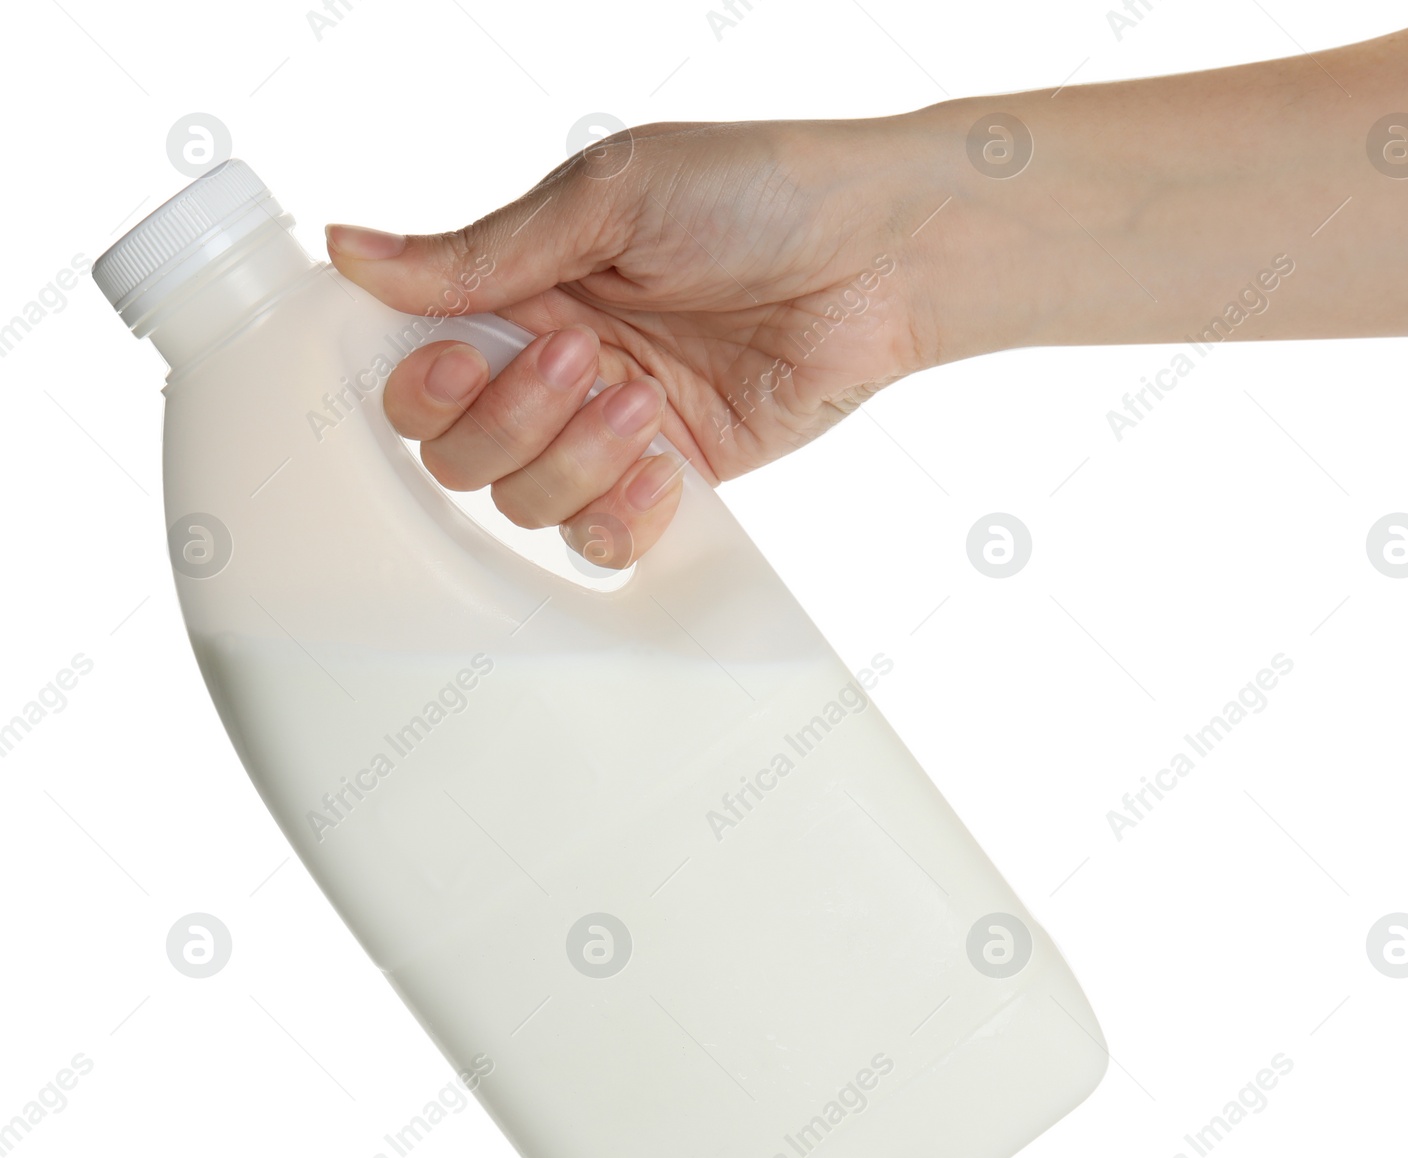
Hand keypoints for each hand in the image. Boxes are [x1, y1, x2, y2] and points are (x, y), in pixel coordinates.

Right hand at [327, 118, 936, 565]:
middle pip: (460, 453)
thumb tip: (349, 251)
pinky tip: (665, 466)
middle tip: (585, 359)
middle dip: (510, 420)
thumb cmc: (759, 192)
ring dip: (576, 459)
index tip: (461, 359)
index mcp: (525, 288)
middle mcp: (557, 364)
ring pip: (527, 502)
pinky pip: (607, 539)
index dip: (421, 386)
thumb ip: (484, 251)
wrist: (881, 252)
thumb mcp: (610, 199)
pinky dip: (622, 516)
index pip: (418, 367)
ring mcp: (613, 429)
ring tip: (645, 398)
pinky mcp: (676, 478)